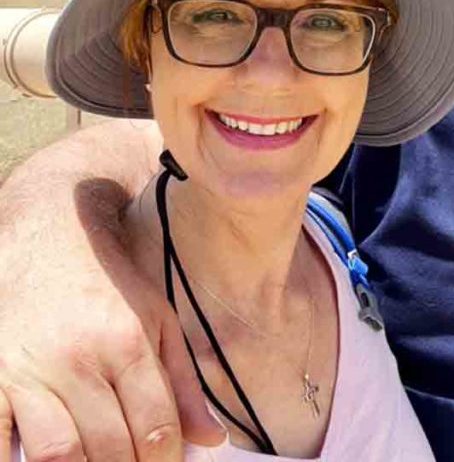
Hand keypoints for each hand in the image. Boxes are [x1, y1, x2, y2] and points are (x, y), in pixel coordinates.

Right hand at [0, 181, 224, 461]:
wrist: (48, 234)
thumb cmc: (109, 281)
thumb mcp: (157, 318)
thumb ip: (182, 382)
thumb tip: (211, 442)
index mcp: (129, 341)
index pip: (155, 430)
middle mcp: (80, 357)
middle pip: (110, 449)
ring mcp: (31, 369)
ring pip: (59, 456)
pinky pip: (0, 442)